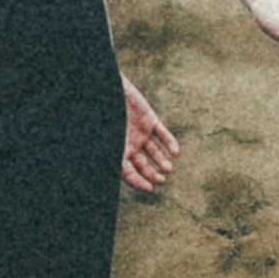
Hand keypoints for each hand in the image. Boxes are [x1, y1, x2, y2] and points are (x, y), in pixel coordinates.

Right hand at [117, 77, 183, 198]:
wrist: (107, 89)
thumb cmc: (103, 115)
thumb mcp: (109, 141)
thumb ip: (115, 159)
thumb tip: (120, 174)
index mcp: (116, 151)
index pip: (128, 173)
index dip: (139, 182)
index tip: (151, 188)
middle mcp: (129, 144)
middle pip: (143, 165)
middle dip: (152, 174)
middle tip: (162, 179)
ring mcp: (140, 132)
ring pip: (155, 151)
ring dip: (162, 160)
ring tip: (168, 168)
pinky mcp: (149, 119)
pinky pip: (162, 134)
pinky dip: (170, 143)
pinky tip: (176, 153)